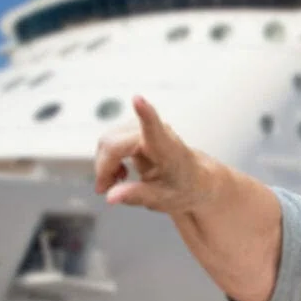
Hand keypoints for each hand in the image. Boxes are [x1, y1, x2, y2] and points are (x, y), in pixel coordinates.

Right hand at [94, 95, 209, 212]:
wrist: (196, 180)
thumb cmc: (185, 187)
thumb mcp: (164, 200)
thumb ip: (136, 196)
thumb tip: (111, 197)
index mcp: (169, 150)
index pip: (155, 129)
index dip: (145, 113)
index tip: (138, 99)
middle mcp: (158, 133)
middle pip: (112, 142)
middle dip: (104, 167)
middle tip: (106, 189)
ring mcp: (145, 129)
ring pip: (107, 141)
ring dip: (106, 164)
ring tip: (118, 182)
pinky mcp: (135, 130)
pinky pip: (110, 142)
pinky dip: (109, 160)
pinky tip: (120, 173)